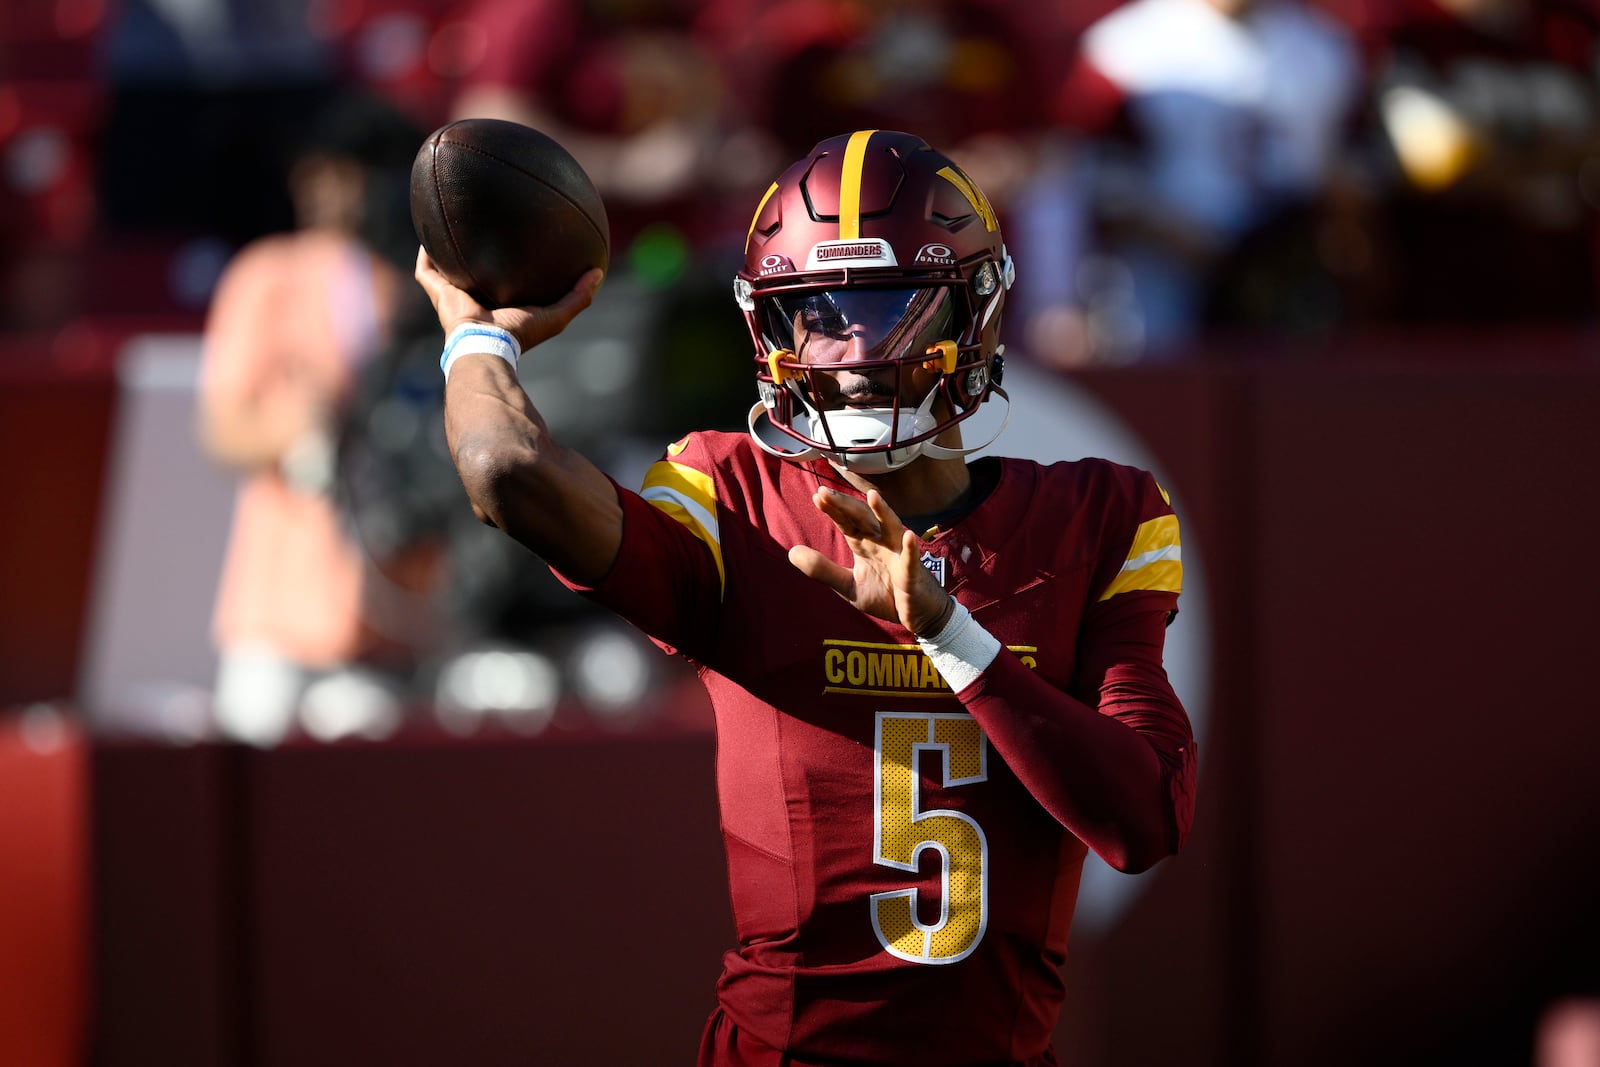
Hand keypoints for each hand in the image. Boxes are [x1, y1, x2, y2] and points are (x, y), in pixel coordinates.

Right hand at [413, 248, 602, 350]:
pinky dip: (426, 252)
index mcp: (499, 304)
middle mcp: (474, 299)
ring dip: (446, 249)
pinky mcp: (438, 292)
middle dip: (476, 254)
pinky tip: (430, 230)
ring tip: (448, 223)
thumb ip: (578, 297)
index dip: (508, 266)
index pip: (502, 282)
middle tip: (481, 229)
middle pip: (473, 272)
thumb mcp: (556, 315)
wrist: (486, 344)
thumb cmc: (520, 334)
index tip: (515, 246)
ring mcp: (453, 296)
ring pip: (445, 269)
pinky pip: (426, 269)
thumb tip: (598, 273)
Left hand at [789, 487, 950, 634]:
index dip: (833, 509)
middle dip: (846, 506)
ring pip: (892, 529)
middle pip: (864, 519)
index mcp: (865, 545)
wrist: (917, 616)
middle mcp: (882, 544)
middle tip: (826, 493)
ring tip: (873, 496)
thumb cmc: (886, 596)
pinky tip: (908, 536)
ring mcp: (899, 556)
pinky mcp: (912, 575)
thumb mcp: (848, 586)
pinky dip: (910, 549)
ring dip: (884, 513)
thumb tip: (791, 552)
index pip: (847, 522)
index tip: (817, 496)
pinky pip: (911, 560)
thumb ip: (822, 569)